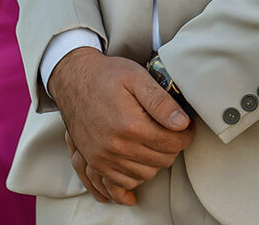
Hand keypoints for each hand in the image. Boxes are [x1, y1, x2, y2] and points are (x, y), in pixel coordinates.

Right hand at [48, 51, 192, 203]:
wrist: (73, 80)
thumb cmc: (106, 76)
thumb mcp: (136, 78)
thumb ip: (161, 101)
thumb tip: (182, 122)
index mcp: (130, 125)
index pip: (172, 144)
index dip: (186, 135)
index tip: (186, 127)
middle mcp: (116, 146)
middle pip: (162, 161)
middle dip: (173, 147)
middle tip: (172, 132)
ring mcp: (104, 158)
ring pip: (145, 175)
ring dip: (156, 161)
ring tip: (156, 142)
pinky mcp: (95, 162)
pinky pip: (122, 183)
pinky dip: (135, 175)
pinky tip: (141, 162)